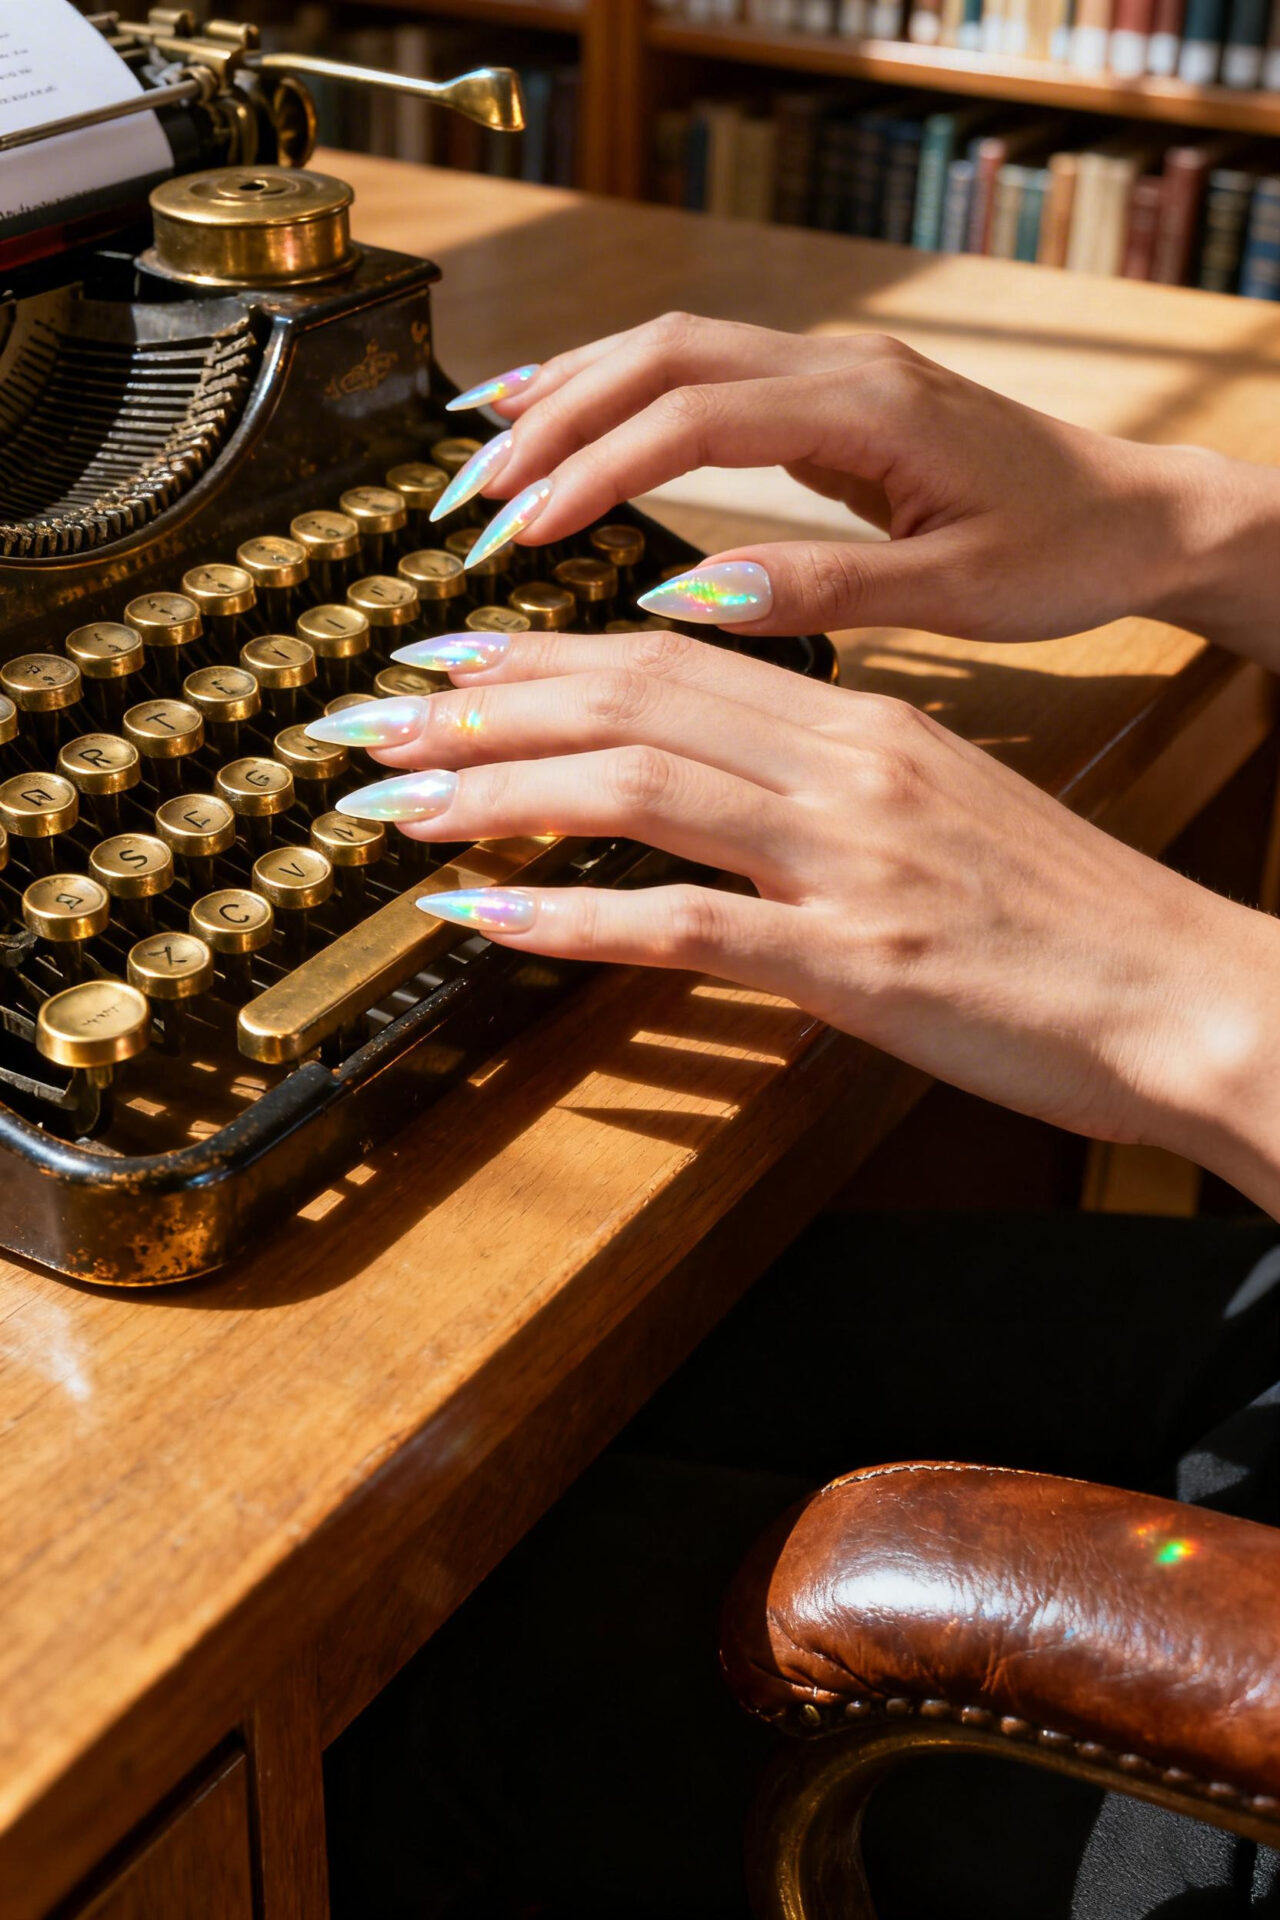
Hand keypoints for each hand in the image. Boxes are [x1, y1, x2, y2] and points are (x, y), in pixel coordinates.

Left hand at [327, 633, 1279, 1209]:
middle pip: (629, 698)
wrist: (1184, 993)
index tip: (446, 659)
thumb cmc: (1067, 917)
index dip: (538, 656)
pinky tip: (479, 921)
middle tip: (371, 714)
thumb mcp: (941, 815)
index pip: (668, 658)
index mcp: (866, 725)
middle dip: (479, 703)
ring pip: (636, 788)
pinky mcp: (854, 962)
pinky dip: (566, 919)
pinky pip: (681, 926)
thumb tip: (722, 786)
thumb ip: (827, 785)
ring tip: (393, 802)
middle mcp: (847, 767)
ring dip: (494, 792)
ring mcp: (848, 861)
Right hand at [450, 315, 1214, 645]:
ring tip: (480, 450)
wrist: (1137, 512)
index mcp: (868, 407)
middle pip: (660, 358)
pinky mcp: (825, 397)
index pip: (693, 415)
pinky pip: (700, 375)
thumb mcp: (957, 591)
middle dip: (552, 420)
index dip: (594, 466)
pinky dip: (620, 398)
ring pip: (670, 351)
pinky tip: (567, 427)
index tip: (520, 530)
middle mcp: (839, 367)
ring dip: (571, 395)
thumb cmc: (1063, 552)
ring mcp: (830, 371)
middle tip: (470, 497)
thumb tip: (687, 595)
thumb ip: (826, 587)